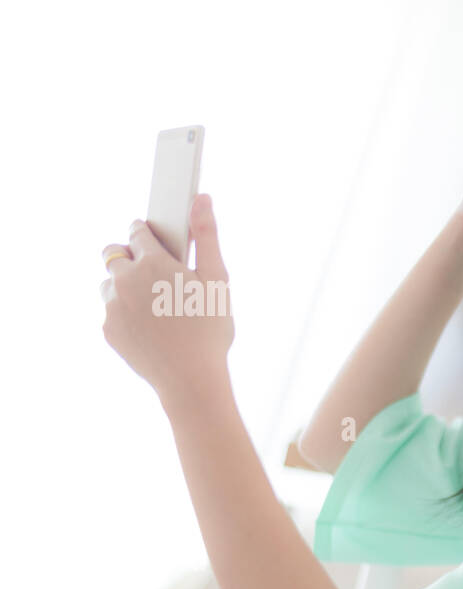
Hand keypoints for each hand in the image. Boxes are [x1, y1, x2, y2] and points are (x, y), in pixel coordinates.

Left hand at [100, 193, 233, 407]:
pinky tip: (152, 330)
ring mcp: (112, 306)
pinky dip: (127, 315)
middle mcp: (124, 280)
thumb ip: (207, 236)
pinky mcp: (108, 330)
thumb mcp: (216, 280)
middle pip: (114, 253)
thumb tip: (202, 197)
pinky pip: (112, 313)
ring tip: (156, 308)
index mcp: (152, 262)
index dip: (149, 235)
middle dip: (131, 258)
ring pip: (110, 284)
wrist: (192, 379)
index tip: (158, 243)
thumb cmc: (210, 329)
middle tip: (157, 278)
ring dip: (126, 288)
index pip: (138, 231)